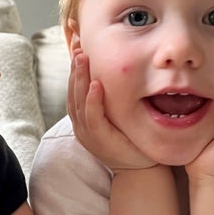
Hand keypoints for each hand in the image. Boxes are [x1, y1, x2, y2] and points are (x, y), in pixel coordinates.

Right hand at [68, 50, 154, 171]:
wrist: (140, 168)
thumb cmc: (130, 139)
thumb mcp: (117, 114)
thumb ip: (111, 97)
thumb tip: (112, 71)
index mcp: (83, 118)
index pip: (74, 88)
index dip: (75, 67)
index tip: (78, 46)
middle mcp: (81, 125)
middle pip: (73, 92)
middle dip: (75, 68)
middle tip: (79, 47)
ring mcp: (88, 133)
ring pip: (78, 102)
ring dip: (80, 79)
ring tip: (83, 59)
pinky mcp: (99, 140)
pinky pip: (92, 117)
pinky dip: (92, 100)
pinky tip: (95, 84)